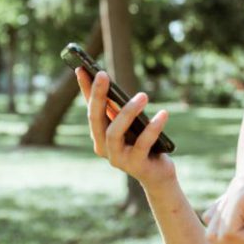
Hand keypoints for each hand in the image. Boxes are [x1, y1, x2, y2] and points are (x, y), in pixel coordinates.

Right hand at [76, 68, 175, 188]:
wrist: (157, 175)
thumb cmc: (144, 145)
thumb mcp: (132, 125)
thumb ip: (121, 110)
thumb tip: (113, 86)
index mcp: (99, 136)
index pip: (90, 109)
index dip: (85, 89)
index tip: (81, 68)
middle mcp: (103, 147)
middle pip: (95, 119)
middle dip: (97, 95)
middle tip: (102, 74)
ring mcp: (117, 158)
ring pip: (115, 132)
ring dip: (127, 112)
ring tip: (143, 95)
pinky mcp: (136, 165)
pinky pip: (143, 143)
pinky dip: (153, 128)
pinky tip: (163, 113)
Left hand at [202, 176, 243, 243]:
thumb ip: (235, 235)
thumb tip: (210, 236)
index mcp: (238, 194)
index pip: (218, 231)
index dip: (242, 241)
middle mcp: (234, 188)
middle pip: (215, 234)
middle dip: (242, 241)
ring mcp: (236, 189)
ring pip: (221, 234)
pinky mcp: (242, 194)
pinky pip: (231, 232)